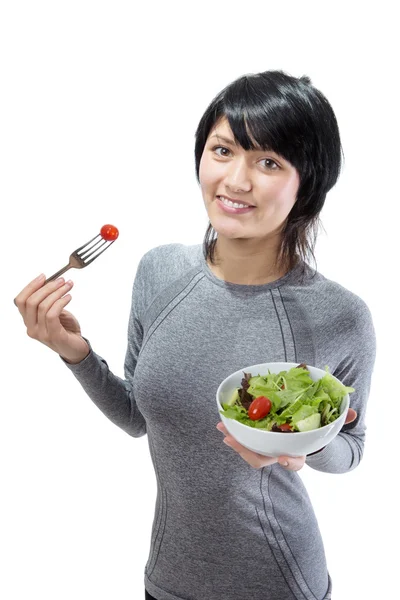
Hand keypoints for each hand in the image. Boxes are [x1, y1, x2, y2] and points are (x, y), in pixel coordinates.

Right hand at [14, 274, 89, 363]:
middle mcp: (31, 328)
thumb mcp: (54, 313)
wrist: (76, 349)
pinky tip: (68, 297)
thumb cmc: (65, 330)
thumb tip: (50, 282)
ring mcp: (41, 333)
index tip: (43, 276)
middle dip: (47, 287)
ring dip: (57, 292)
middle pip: (31, 302)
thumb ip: (48, 302)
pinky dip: (60, 302)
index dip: (31, 286)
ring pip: (43, 306)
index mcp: (28, 321)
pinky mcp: (53, 336)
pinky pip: (52, 314)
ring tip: (68, 286)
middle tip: (61, 280)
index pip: (21, 301)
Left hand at [216, 408, 357, 470]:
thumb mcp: (329, 425)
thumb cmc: (316, 431)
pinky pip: (243, 441)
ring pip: (249, 452)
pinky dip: (233, 433)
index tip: (283, 459)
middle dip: (247, 452)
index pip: (293, 463)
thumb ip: (341, 419)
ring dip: (235, 442)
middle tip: (233, 441)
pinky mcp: (256, 441)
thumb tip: (353, 412)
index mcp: (297, 453)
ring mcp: (266, 449)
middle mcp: (279, 454)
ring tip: (223, 430)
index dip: (288, 463)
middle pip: (262, 460)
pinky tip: (224, 423)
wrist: (305, 438)